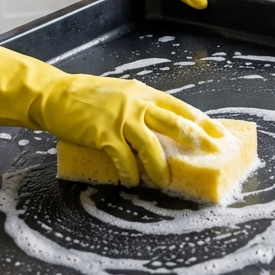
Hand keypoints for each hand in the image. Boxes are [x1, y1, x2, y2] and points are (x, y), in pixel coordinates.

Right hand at [0, 35, 223, 185]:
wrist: (54, 96)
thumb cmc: (87, 98)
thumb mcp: (120, 95)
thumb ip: (141, 108)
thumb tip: (165, 131)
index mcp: (143, 93)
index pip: (180, 108)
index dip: (202, 122)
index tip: (219, 135)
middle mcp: (136, 103)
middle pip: (175, 123)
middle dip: (197, 141)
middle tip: (211, 155)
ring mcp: (120, 119)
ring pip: (152, 147)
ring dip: (160, 167)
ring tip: (163, 180)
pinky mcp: (103, 134)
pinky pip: (124, 159)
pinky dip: (129, 173)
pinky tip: (130, 181)